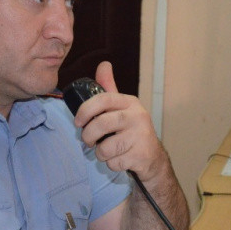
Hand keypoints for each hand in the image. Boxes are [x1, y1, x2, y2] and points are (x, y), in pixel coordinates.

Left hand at [72, 62, 166, 182]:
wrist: (153, 157)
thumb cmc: (132, 130)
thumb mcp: (122, 108)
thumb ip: (110, 89)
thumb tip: (104, 65)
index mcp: (130, 103)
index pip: (103, 99)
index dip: (85, 110)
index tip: (77, 121)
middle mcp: (138, 116)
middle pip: (101, 124)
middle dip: (88, 136)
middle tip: (88, 141)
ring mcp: (141, 136)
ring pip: (105, 148)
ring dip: (101, 153)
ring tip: (107, 151)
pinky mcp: (141, 155)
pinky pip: (114, 162)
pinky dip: (111, 164)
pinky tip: (120, 159)